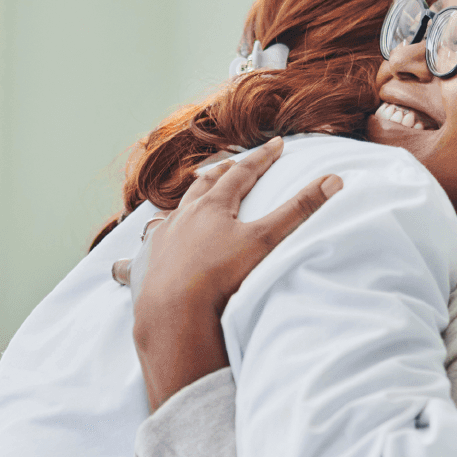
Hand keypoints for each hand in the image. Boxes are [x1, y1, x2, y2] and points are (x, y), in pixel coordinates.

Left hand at [132, 139, 343, 408]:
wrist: (174, 311)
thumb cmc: (221, 275)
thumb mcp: (266, 240)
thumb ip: (299, 209)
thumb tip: (334, 179)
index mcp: (213, 206)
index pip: (242, 173)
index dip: (261, 158)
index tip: (276, 145)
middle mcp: (182, 217)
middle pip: (202, 187)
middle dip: (219, 174)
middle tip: (228, 166)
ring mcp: (158, 242)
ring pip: (167, 216)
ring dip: (178, 209)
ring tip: (182, 206)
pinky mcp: (141, 269)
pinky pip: (131, 261)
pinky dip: (130, 259)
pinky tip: (122, 263)